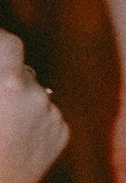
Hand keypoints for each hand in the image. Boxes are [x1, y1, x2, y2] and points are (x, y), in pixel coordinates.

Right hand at [0, 30, 65, 182]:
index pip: (10, 44)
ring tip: (1, 127)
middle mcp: (38, 97)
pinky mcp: (62, 134)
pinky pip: (47, 117)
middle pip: (21, 72)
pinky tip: (14, 141)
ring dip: (19, 101)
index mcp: (9, 85)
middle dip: (6, 78)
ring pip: (34, 95)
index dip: (1, 40)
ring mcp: (53, 116)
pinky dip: (33, 122)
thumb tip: (3, 73)